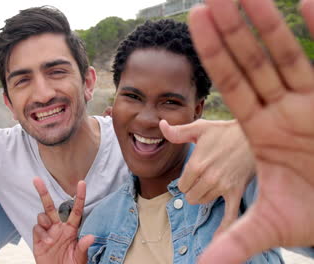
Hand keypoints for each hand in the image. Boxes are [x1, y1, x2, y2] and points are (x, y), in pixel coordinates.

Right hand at [32, 177, 93, 263]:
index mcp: (71, 229)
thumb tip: (91, 236)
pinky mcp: (38, 240)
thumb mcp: (80, 258)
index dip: (79, 196)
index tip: (82, 182)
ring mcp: (47, 232)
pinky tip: (47, 243)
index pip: (76, 210)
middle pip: (50, 206)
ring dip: (45, 220)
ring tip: (51, 235)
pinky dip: (42, 234)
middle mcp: (58, 227)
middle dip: (43, 192)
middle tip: (37, 180)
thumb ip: (83, 246)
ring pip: (42, 216)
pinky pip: (37, 229)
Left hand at [160, 119, 254, 234]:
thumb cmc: (226, 131)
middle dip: (193, 189)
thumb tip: (161, 126)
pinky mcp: (236, 192)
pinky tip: (217, 239)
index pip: (181, 185)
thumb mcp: (199, 128)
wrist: (256, 134)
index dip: (186, 180)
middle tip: (203, 178)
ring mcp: (223, 187)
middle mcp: (208, 178)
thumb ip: (177, 132)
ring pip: (204, 202)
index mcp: (196, 164)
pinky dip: (223, 228)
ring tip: (214, 182)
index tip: (194, 172)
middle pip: (190, 196)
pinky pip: (229, 215)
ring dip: (205, 196)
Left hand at [188, 0, 313, 262]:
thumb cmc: (312, 212)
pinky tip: (309, 2)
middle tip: (207, 1)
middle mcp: (283, 109)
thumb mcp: (268, 223)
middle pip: (250, 63)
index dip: (212, 54)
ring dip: (267, 25)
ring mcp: (311, 103)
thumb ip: (234, 238)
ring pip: (287, 56)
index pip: (230, 83)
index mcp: (260, 129)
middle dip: (231, 32)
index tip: (194, 23)